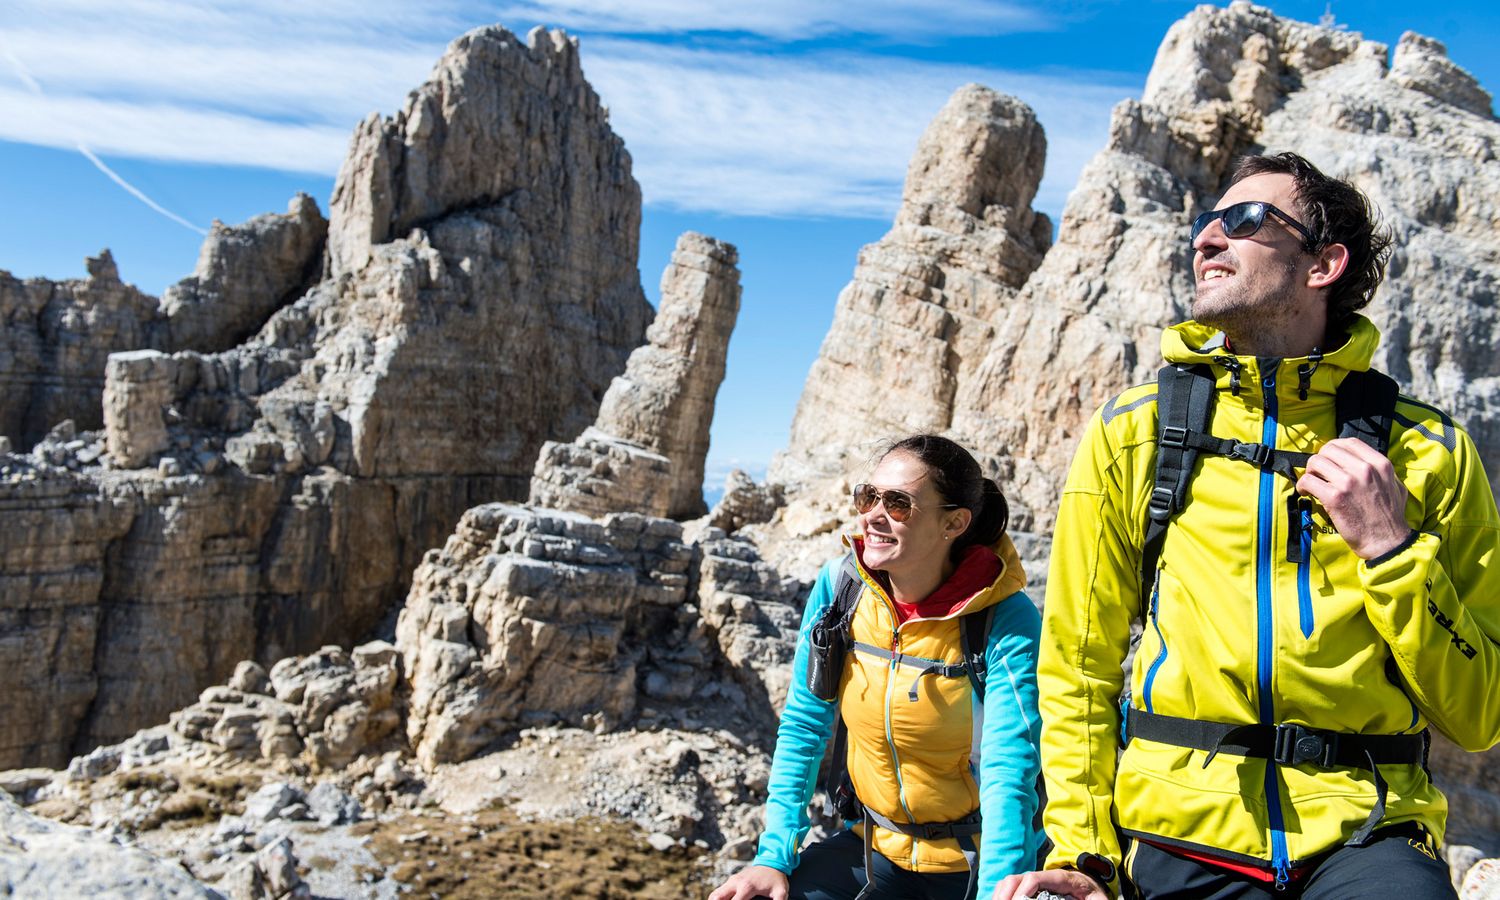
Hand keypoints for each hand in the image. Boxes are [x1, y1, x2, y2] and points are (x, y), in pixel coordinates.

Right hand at [708, 864, 788, 899]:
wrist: (773, 861)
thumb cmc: (776, 879)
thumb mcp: (781, 893)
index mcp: (746, 887)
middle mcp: (736, 882)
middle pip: (717, 897)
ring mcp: (732, 880)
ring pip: (715, 894)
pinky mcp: (732, 880)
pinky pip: (719, 891)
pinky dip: (718, 899)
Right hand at [993, 868, 1108, 899]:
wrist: (1091, 885)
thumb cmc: (1094, 894)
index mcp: (1061, 879)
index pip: (1035, 878)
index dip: (1023, 890)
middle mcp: (1043, 877)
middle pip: (1016, 879)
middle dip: (1004, 895)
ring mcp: (1034, 880)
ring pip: (1009, 882)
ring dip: (1000, 896)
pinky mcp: (1029, 887)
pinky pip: (1009, 888)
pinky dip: (1001, 896)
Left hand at [1296, 437, 1412, 559]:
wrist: (1387, 542)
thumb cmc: (1391, 517)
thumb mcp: (1396, 486)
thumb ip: (1381, 473)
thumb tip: (1365, 464)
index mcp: (1380, 464)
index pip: (1349, 442)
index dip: (1334, 448)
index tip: (1329, 458)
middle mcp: (1365, 469)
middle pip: (1329, 449)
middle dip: (1319, 460)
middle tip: (1318, 473)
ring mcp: (1348, 482)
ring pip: (1315, 462)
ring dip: (1309, 472)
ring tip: (1311, 483)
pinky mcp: (1334, 497)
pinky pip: (1308, 480)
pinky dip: (1302, 486)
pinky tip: (1306, 493)